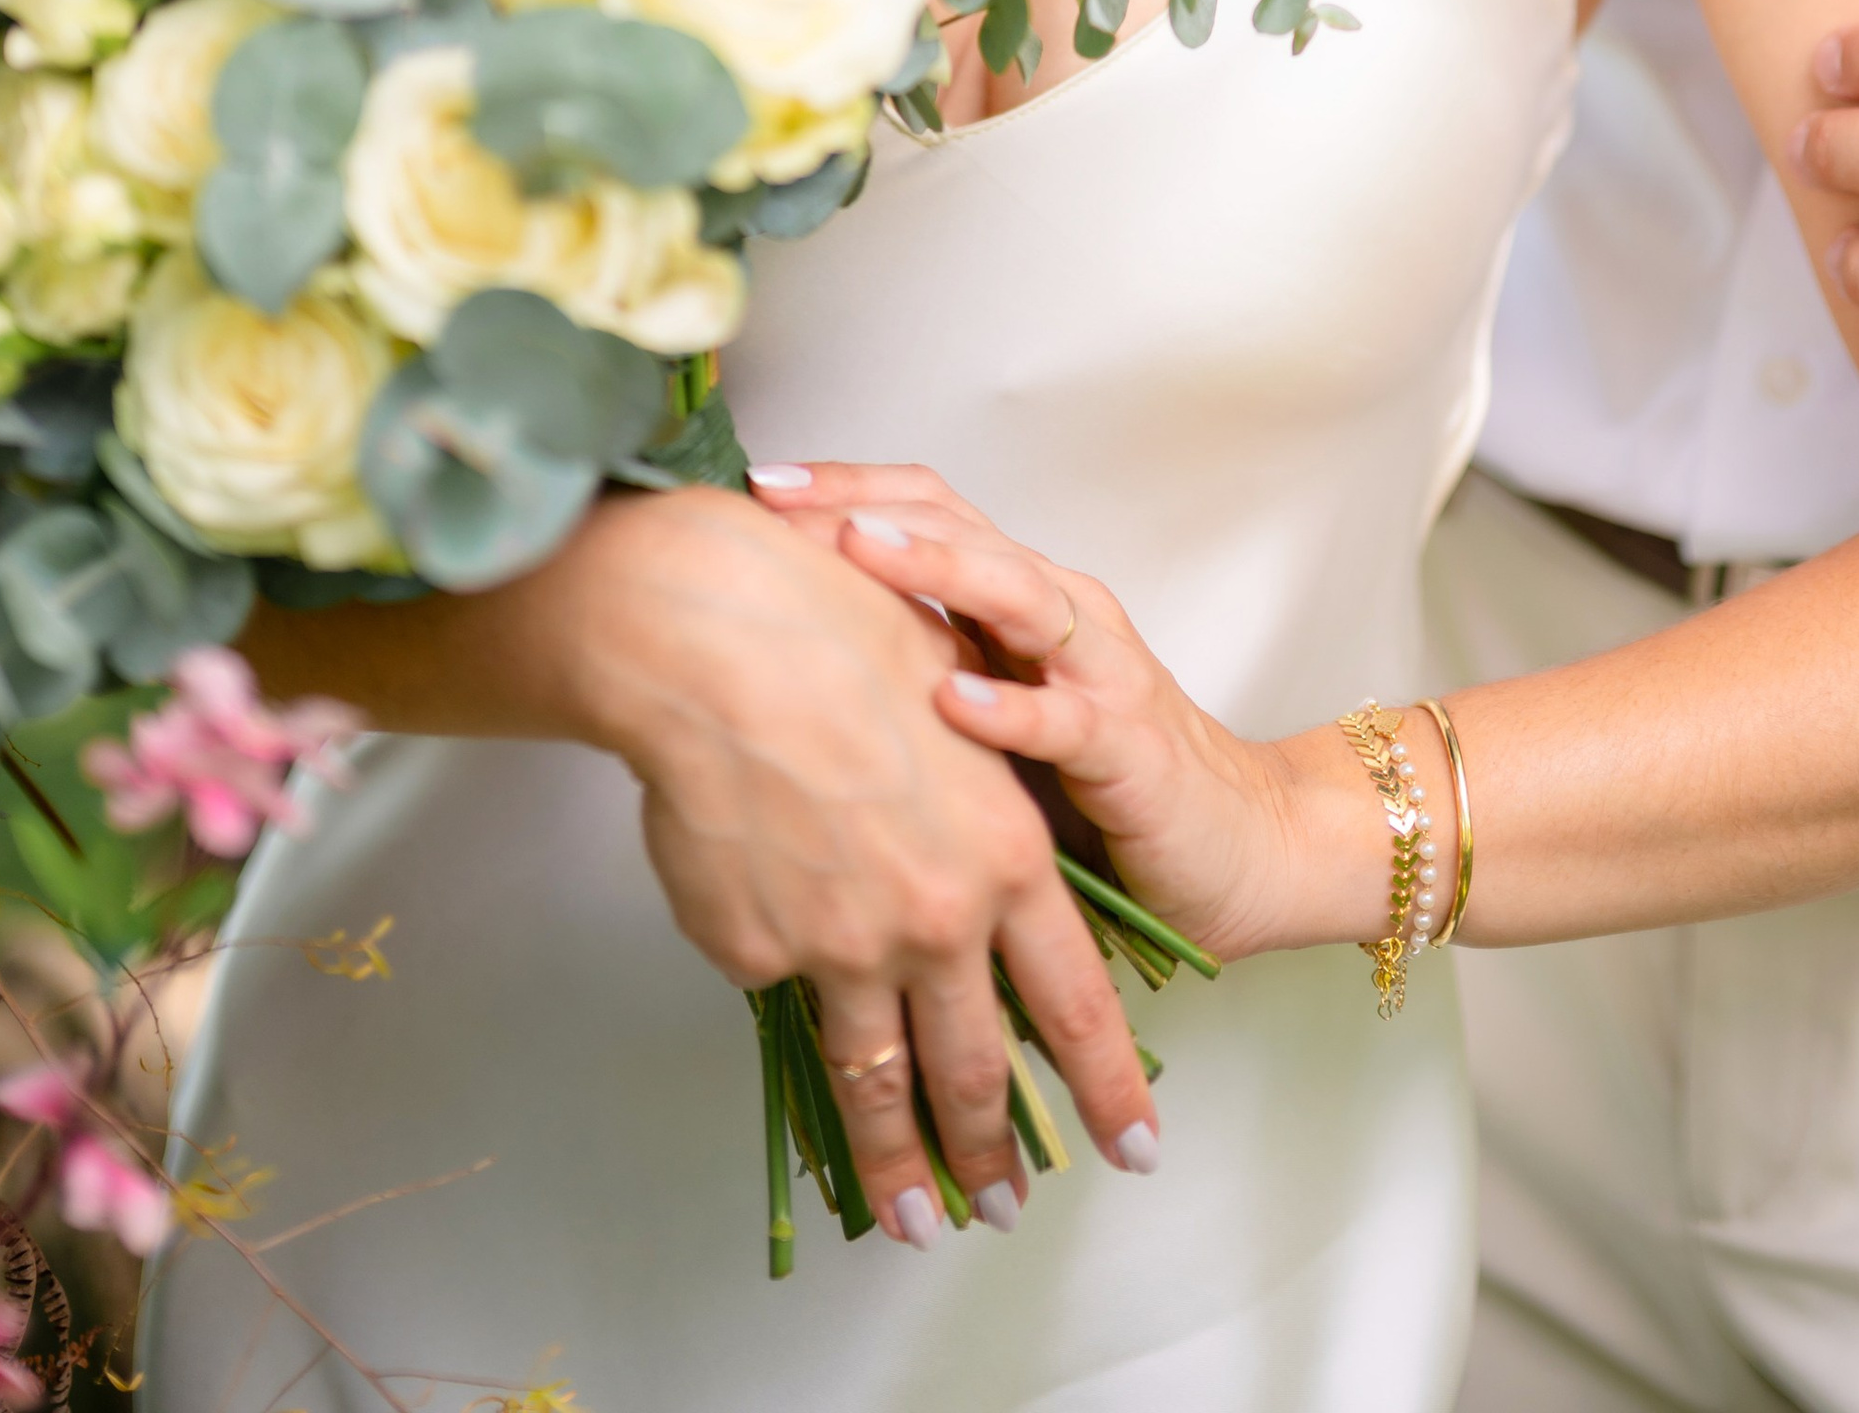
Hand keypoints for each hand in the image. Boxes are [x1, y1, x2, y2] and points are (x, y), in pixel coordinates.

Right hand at [567, 483, 1158, 1237]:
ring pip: (879, 1080)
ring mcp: (844, 949)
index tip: (1134, 1146)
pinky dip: (779, 979)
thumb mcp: (953, 712)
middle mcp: (937, 920)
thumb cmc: (841, 637)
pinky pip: (775, 984)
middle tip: (1002, 1207)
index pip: (1076, 999)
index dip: (1107, 1083)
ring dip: (899, 1163)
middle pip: (976, 1066)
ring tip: (913, 1221)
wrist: (723, 641)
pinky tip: (765, 944)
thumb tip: (956, 877)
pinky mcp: (758, 956)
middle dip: (994, 1151)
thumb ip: (967, 812)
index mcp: (1006, 855)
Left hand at [749, 463, 1316, 964]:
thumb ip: (918, 678)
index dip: (842, 488)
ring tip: (855, 550)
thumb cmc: (1100, 789)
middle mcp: (1060, 612)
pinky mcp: (1130, 747)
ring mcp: (1099, 671)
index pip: (926, 510)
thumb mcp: (991, 716)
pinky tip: (951, 701)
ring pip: (1013, 591)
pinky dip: (1008, 706)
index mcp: (1020, 599)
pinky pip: (1066, 717)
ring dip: (932, 566)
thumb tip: (785, 656)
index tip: (755, 488)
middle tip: (776, 500)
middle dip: (860, 506)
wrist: (1239, 848)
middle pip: (957, 526)